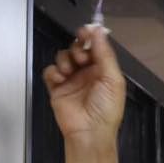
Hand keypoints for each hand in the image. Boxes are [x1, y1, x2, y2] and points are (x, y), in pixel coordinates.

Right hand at [43, 25, 124, 147]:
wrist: (89, 131)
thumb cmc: (106, 109)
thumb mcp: (112, 79)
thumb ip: (105, 53)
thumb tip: (98, 31)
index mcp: (103, 69)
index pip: (95, 46)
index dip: (90, 36)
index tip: (85, 31)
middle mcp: (87, 72)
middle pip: (77, 48)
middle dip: (77, 48)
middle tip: (81, 58)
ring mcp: (71, 79)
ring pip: (63, 57)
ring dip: (65, 60)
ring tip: (69, 72)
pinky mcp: (57, 88)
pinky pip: (51, 72)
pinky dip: (53, 72)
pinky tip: (60, 79)